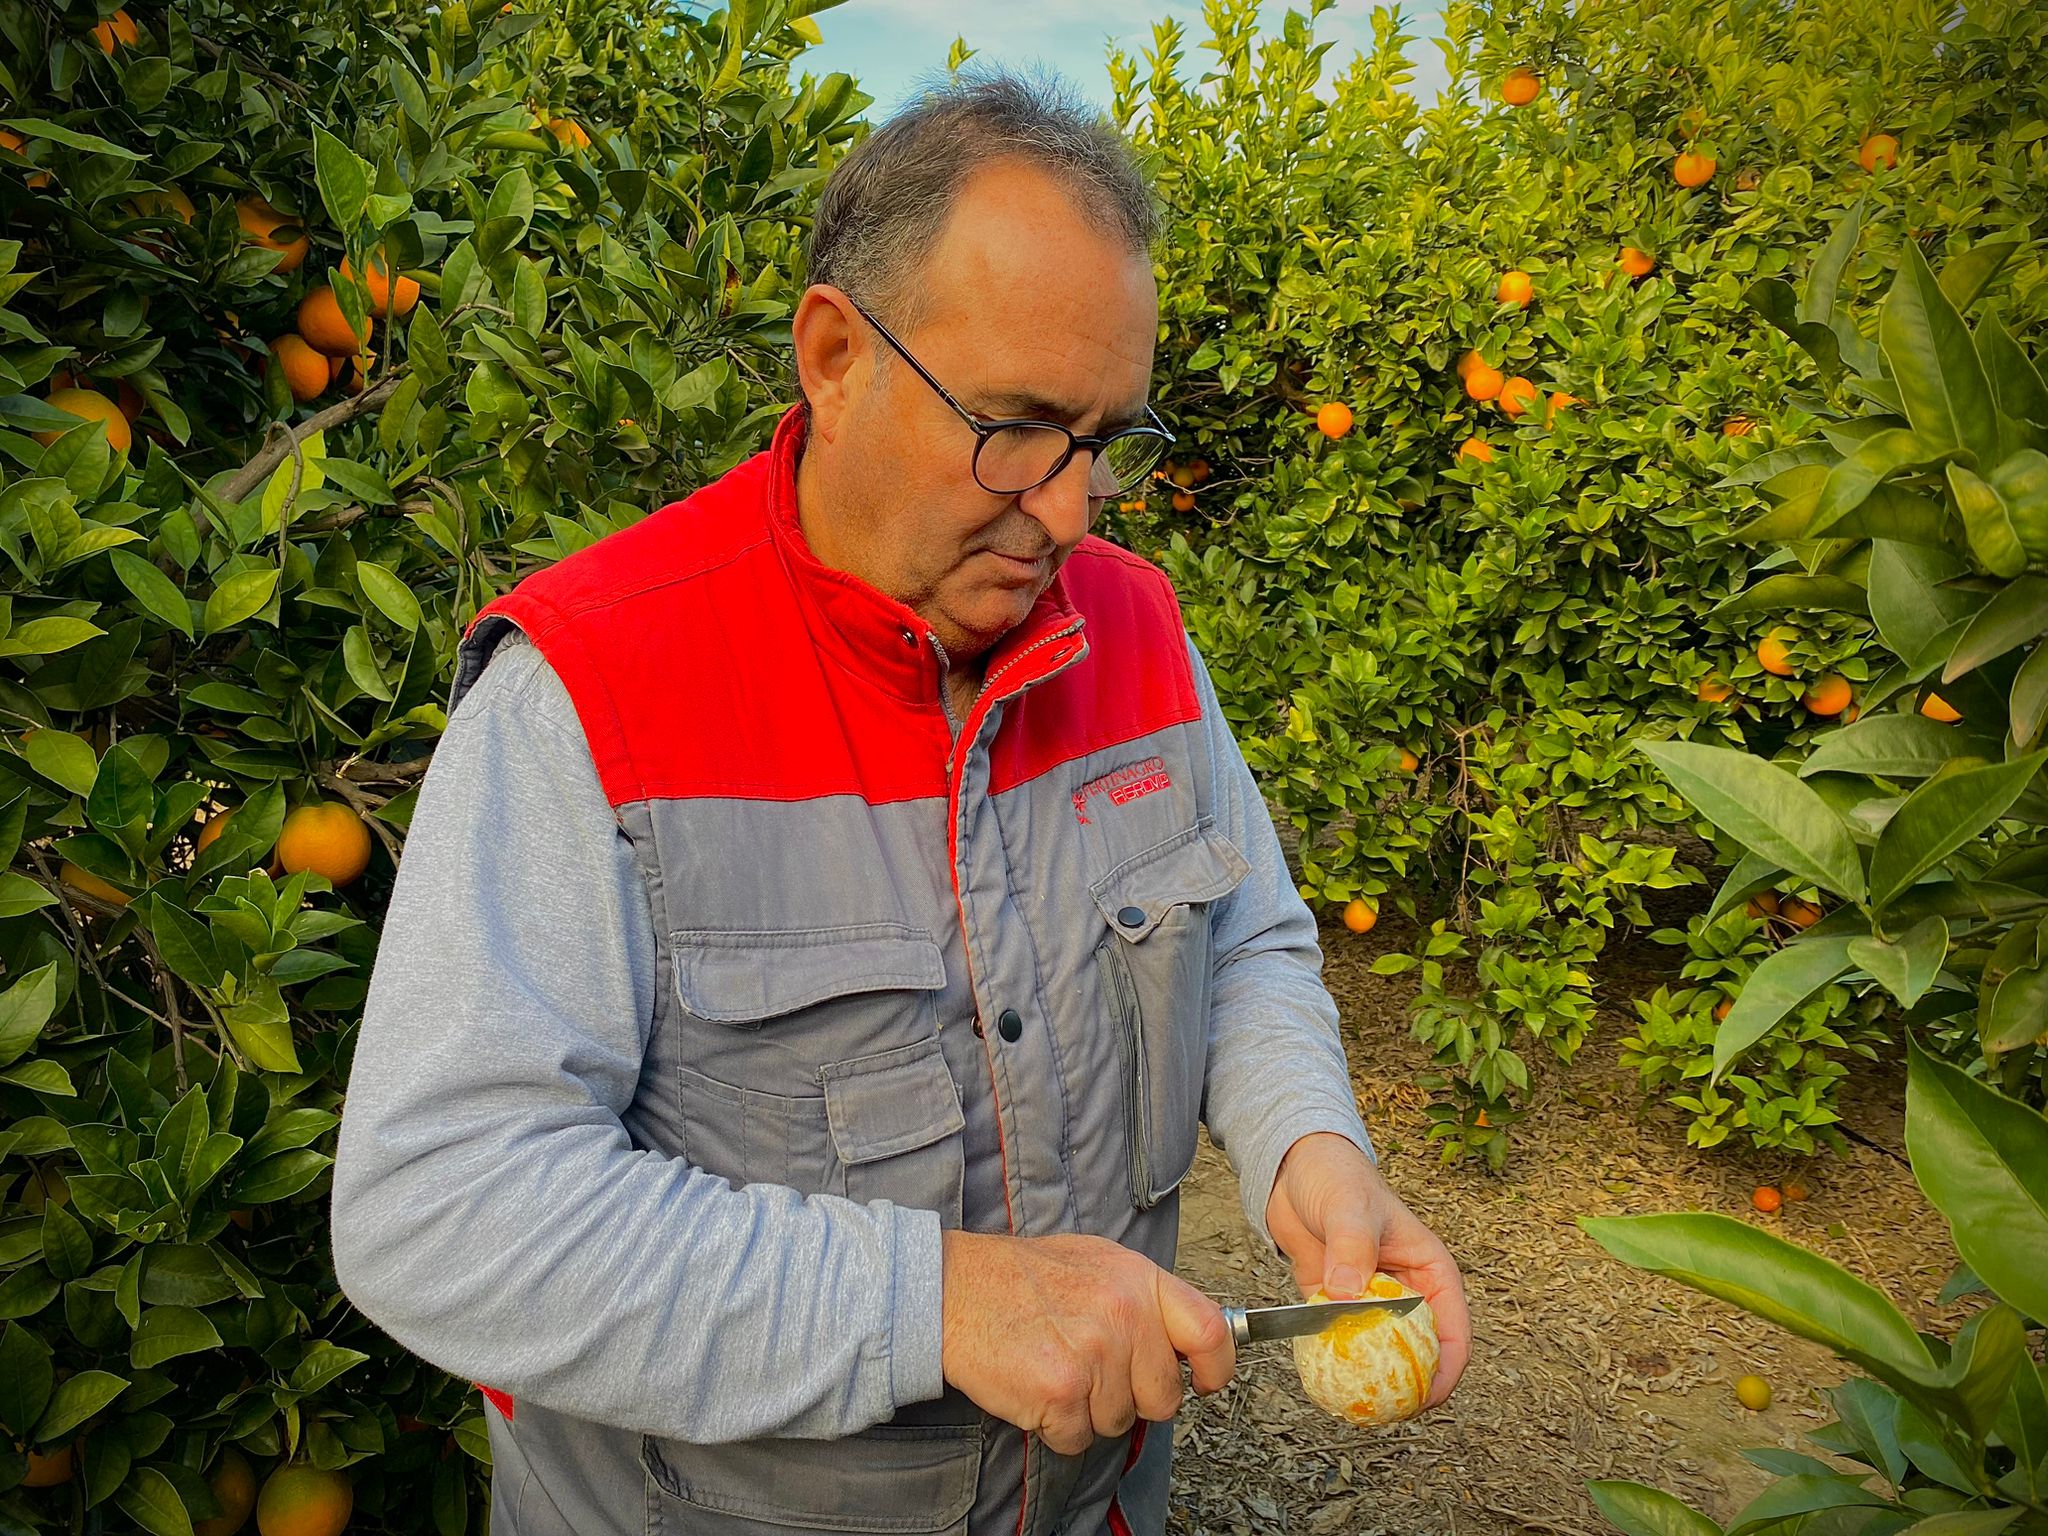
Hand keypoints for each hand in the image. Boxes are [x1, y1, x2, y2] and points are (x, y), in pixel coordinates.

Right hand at [939, 1230, 1234, 1454]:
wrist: (953, 1288)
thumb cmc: (1021, 1278)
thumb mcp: (1096, 1262)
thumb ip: (1144, 1298)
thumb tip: (1187, 1340)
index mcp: (1138, 1280)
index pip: (1209, 1331)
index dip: (1216, 1367)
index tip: (1204, 1382)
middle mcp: (1123, 1315)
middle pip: (1163, 1396)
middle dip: (1133, 1398)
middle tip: (1094, 1371)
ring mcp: (1093, 1355)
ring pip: (1118, 1422)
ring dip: (1088, 1411)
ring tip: (1057, 1368)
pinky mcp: (1061, 1392)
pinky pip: (1078, 1439)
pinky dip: (1057, 1427)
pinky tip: (1037, 1388)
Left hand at [1265, 1132, 1469, 1408]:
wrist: (1294, 1167)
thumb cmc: (1337, 1178)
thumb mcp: (1350, 1209)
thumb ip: (1352, 1250)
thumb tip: (1349, 1296)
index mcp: (1430, 1271)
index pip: (1455, 1331)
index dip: (1448, 1371)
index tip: (1427, 1399)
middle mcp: (1407, 1291)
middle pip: (1421, 1352)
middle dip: (1410, 1387)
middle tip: (1386, 1412)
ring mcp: (1371, 1301)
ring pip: (1380, 1352)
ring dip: (1370, 1378)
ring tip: (1353, 1406)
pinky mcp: (1337, 1304)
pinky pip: (1341, 1341)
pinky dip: (1335, 1360)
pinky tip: (1321, 1379)